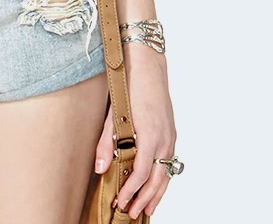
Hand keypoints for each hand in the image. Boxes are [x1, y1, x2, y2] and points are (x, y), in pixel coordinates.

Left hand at [93, 45, 176, 218]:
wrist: (148, 64)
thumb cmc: (130, 85)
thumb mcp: (114, 114)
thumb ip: (107, 143)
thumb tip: (100, 168)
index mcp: (150, 135)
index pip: (141, 173)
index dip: (131, 190)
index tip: (121, 201)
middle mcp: (164, 139)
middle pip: (157, 179)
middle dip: (145, 199)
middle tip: (133, 212)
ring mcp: (170, 136)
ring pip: (167, 173)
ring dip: (157, 193)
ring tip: (147, 208)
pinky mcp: (171, 132)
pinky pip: (169, 162)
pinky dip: (163, 177)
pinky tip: (156, 183)